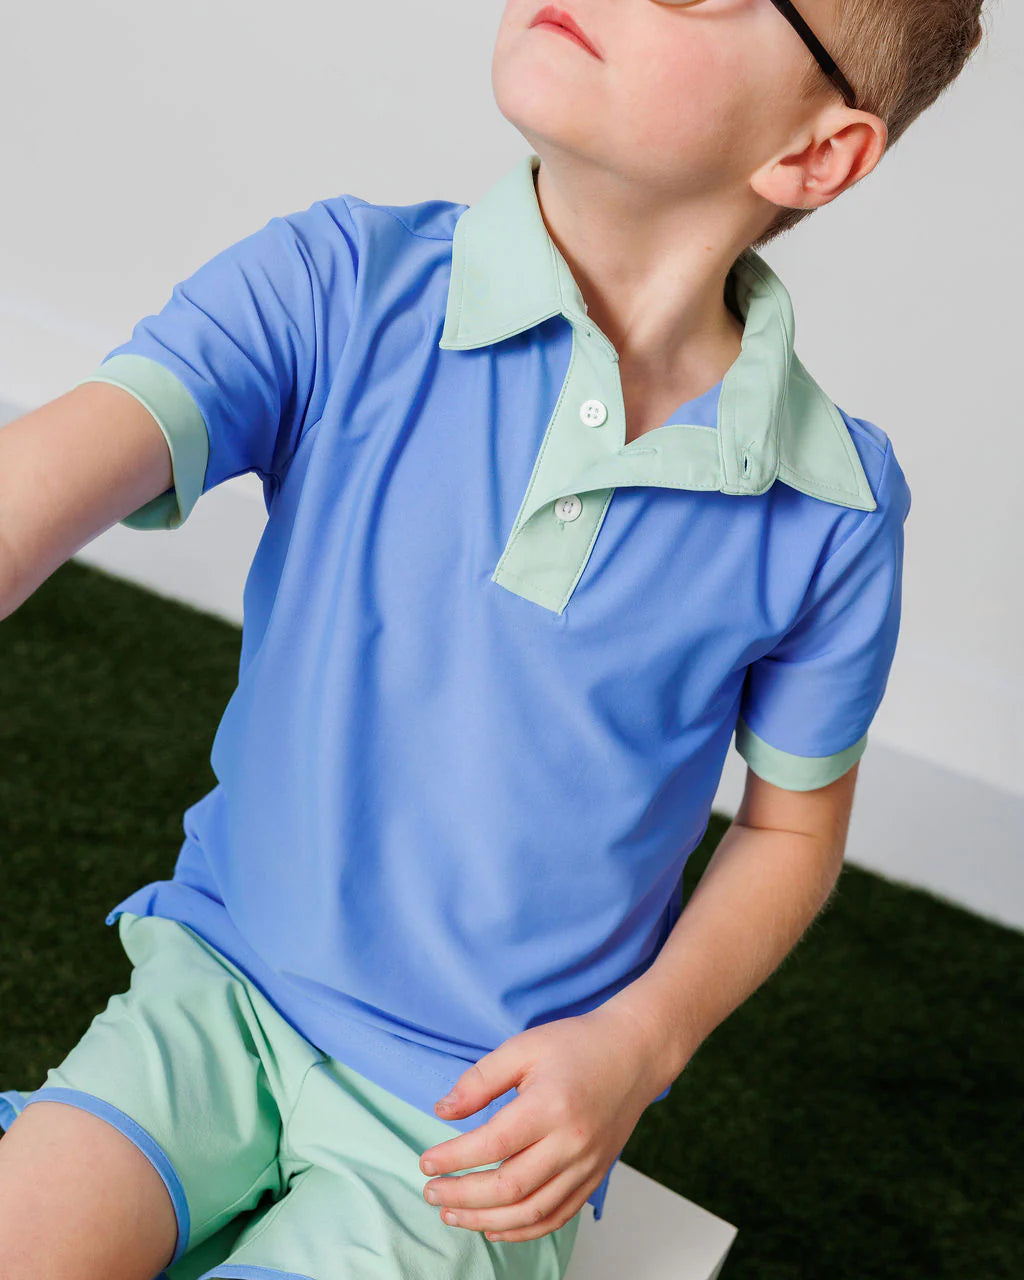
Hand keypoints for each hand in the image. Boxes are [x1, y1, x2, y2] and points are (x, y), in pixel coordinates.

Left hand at [417, 1000, 667, 1242]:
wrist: (633, 1054)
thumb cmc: (577, 1045)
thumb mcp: (523, 1047)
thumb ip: (481, 1079)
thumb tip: (443, 1111)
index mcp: (550, 1106)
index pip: (492, 1144)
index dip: (454, 1158)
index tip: (425, 1161)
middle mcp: (571, 1142)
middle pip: (509, 1186)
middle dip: (463, 1195)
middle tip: (430, 1192)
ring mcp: (586, 1165)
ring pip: (532, 1210)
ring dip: (486, 1220)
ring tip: (452, 1213)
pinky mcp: (595, 1177)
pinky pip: (558, 1216)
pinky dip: (524, 1229)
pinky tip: (495, 1226)